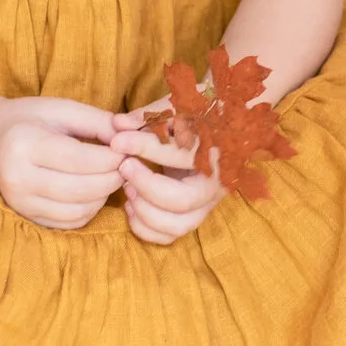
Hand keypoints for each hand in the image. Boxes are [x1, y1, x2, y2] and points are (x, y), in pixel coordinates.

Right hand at [0, 96, 137, 230]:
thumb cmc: (32, 118)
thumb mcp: (63, 108)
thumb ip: (99, 122)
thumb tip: (131, 141)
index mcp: (24, 144)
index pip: (80, 160)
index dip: (112, 159)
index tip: (129, 150)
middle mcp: (17, 178)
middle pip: (81, 190)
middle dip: (113, 179)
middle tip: (128, 166)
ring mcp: (19, 202)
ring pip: (78, 211)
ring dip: (104, 196)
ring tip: (112, 176)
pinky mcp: (26, 216)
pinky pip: (69, 222)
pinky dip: (90, 210)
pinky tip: (95, 191)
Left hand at [111, 101, 227, 245]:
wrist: (228, 129)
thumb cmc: (197, 116)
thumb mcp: (177, 109)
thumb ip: (148, 117)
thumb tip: (118, 125)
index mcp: (217, 151)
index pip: (180, 153)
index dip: (145, 147)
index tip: (118, 140)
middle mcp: (216, 182)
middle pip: (182, 198)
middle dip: (146, 186)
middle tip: (124, 166)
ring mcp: (207, 204)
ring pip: (178, 224)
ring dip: (144, 210)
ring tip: (126, 187)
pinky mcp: (195, 216)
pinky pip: (170, 236)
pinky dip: (145, 228)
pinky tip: (130, 204)